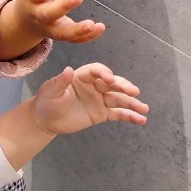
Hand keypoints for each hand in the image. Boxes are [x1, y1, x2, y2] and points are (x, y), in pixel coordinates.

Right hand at [0, 0, 104, 60]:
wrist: (23, 22)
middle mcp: (38, 15)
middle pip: (48, 13)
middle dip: (63, 6)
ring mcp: (49, 29)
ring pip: (62, 33)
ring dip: (77, 30)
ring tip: (91, 24)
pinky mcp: (60, 36)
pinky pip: (73, 40)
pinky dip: (87, 37)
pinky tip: (100, 27)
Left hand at [32, 62, 147, 135]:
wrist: (46, 120)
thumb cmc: (47, 102)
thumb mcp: (50, 91)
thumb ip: (60, 81)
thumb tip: (68, 70)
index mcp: (82, 76)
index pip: (96, 71)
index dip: (104, 73)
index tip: (110, 80)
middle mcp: (94, 86)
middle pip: (112, 83)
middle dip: (123, 86)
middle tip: (134, 92)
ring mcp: (100, 99)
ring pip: (119, 99)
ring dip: (132, 103)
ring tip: (144, 109)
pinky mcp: (102, 113)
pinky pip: (118, 113)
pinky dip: (129, 116)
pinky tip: (140, 120)